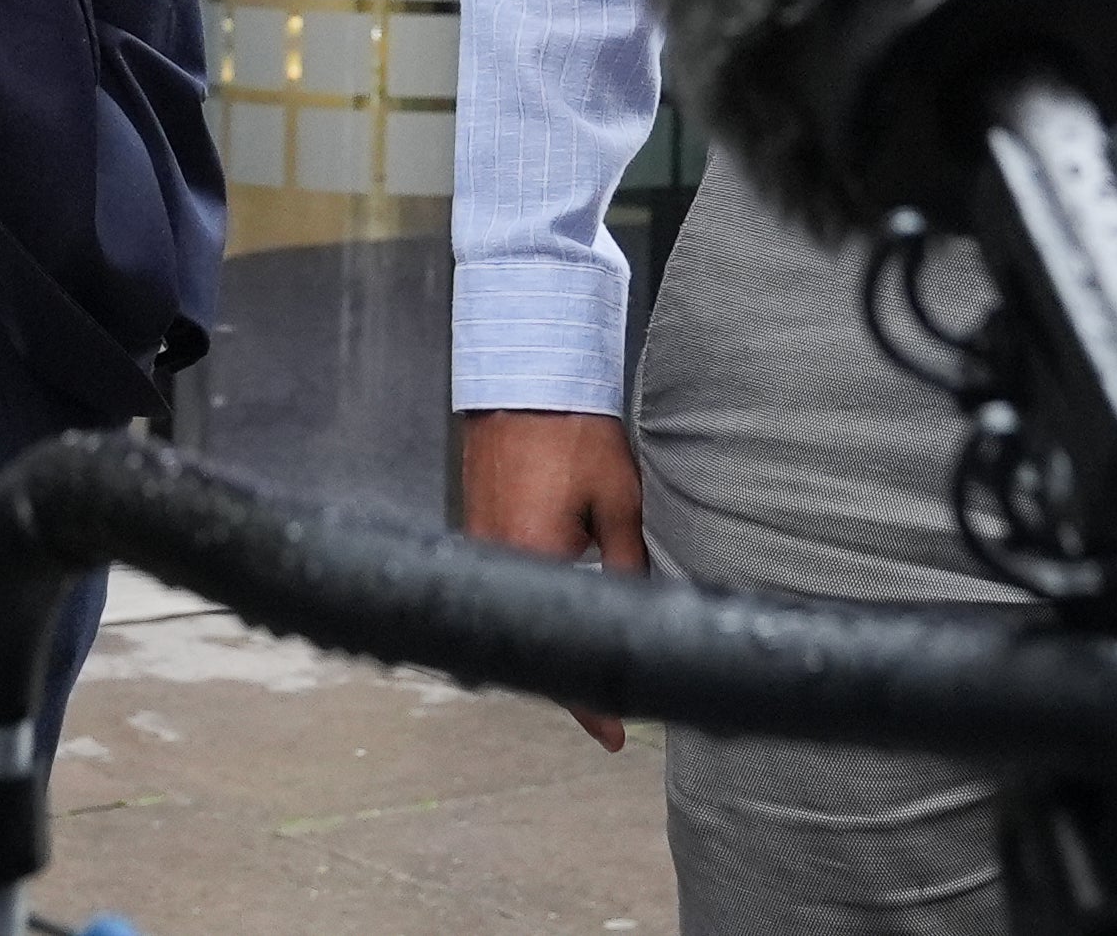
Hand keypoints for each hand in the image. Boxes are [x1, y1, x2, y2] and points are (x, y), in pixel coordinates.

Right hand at [458, 409, 649, 748]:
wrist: (525, 378)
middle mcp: (495, 559)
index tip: (611, 737)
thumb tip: (642, 618)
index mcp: (531, 558)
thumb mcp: (617, 503)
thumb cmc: (572, 433)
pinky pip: (500, 584)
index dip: (588, 706)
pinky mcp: (474, 527)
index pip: (559, 653)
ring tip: (583, 663)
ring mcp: (478, 543)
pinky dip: (525, 605)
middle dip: (565, 678)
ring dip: (543, 640)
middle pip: (528, 644)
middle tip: (606, 705)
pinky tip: (550, 609)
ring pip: (510, 618)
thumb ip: (626, 567)